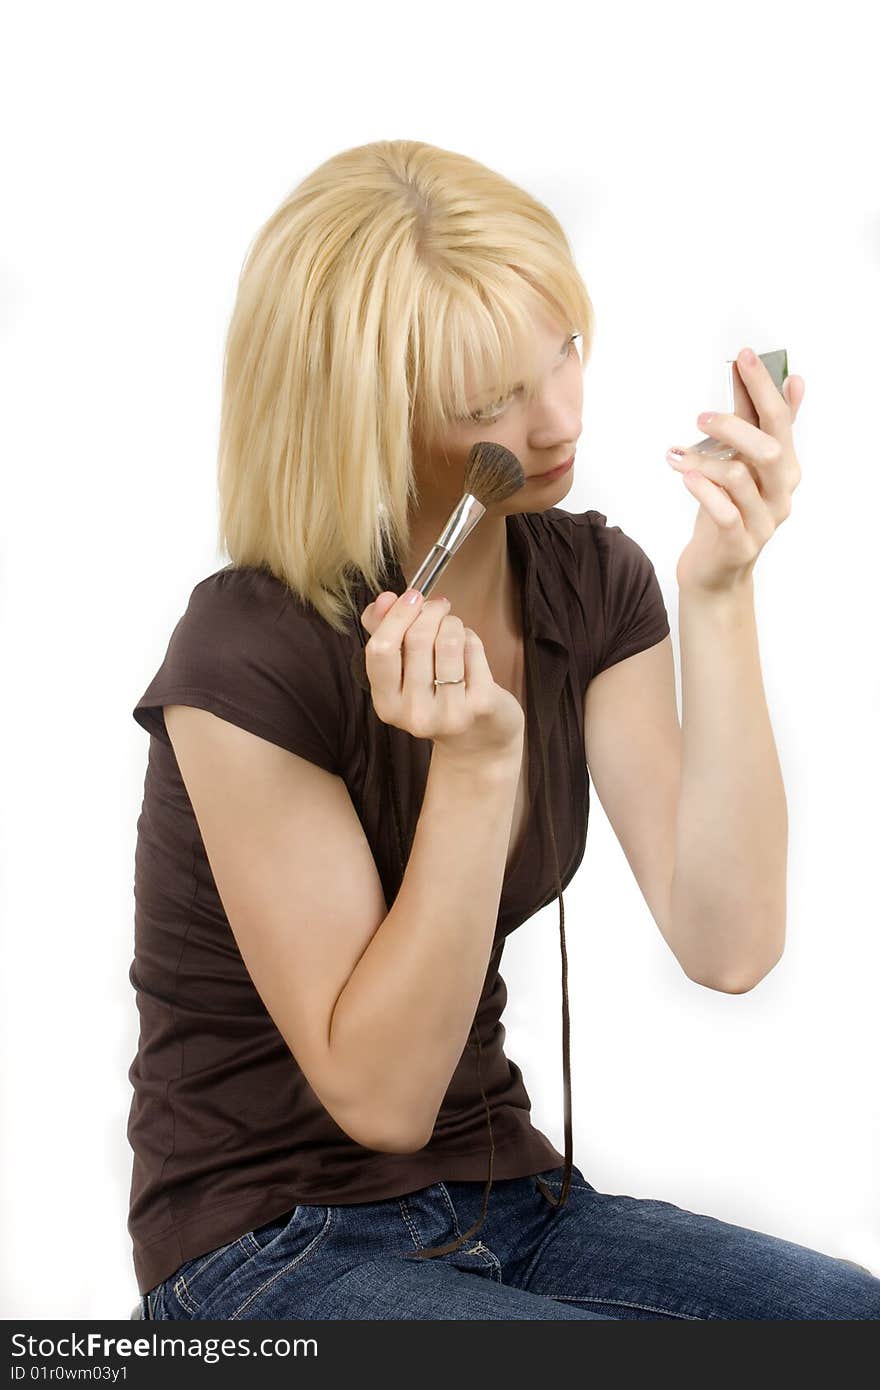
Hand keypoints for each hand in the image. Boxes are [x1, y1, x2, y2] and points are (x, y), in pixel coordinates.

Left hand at [665, 348, 804, 594]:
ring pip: (741, 477)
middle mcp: (781, 493)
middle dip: (734, 424)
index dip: (763, 387)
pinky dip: (702, 490)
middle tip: (700, 416)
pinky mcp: (740, 543)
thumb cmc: (728, 511)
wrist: (716, 571)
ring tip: (677, 455)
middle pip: (769, 448)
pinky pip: (724, 511)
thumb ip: (759, 424)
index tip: (743, 357)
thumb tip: (789, 379)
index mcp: (785, 468)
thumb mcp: (743, 465)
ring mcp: (763, 520)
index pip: (780, 420)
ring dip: (705, 460)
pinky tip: (684, 476)